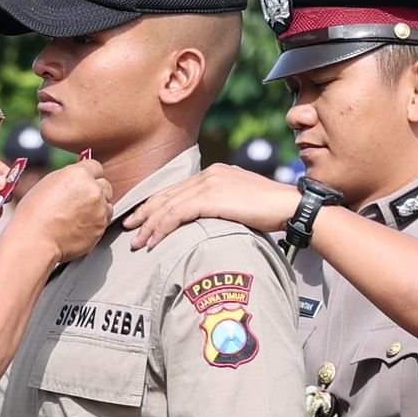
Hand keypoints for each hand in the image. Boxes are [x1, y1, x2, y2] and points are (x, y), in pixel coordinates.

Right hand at [6, 159, 112, 262]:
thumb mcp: (48, 184)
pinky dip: (95, 223)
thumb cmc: (34, 214)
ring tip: (78, 216)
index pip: (95, 166)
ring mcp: (100, 210)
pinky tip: (79, 227)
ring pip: (107, 204)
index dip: (88, 175)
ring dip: (98, 207)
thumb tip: (76, 179)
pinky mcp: (101, 228)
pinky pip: (104, 221)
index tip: (82, 183)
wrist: (35, 241)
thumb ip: (68, 178)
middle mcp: (93, 189)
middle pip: (104, 184)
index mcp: (78, 174)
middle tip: (79, 201)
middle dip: (95, 191)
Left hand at [123, 164, 301, 250]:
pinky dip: (162, 228)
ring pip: (168, 206)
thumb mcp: (240, 204)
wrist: (290, 207)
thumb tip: (205, 222)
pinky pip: (177, 214)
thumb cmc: (270, 212)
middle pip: (166, 195)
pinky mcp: (211, 197)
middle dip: (144, 213)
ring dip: (149, 226)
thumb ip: (220, 206)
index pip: (176, 190)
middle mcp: (208, 174)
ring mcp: (209, 184)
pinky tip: (154, 242)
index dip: (156, 205)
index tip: (141, 219)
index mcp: (213, 173)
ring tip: (137, 243)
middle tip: (127, 228)